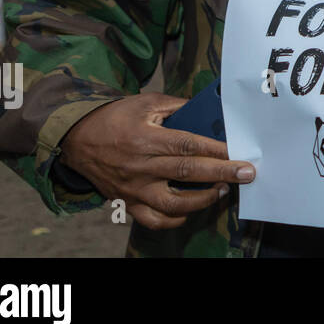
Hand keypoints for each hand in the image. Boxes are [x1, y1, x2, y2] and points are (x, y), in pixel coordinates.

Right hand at [59, 93, 254, 229]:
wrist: (76, 139)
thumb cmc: (115, 117)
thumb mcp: (146, 102)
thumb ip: (178, 106)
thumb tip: (209, 112)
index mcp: (146, 139)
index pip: (188, 146)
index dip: (217, 151)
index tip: (240, 154)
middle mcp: (140, 167)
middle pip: (188, 173)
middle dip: (222, 174)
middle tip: (247, 174)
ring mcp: (134, 189)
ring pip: (173, 204)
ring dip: (202, 199)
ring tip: (221, 190)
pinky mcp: (127, 203)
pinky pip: (154, 220)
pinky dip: (175, 218)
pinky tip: (191, 209)